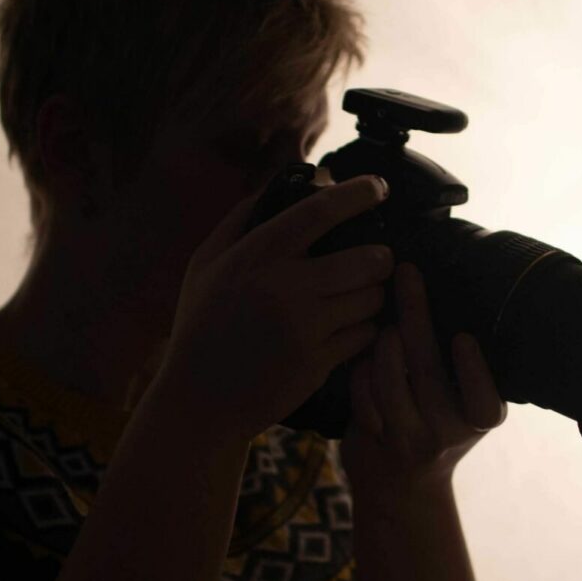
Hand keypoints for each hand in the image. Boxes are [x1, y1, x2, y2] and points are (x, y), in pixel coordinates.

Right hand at [158, 173, 392, 439]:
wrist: (200, 398)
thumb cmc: (202, 325)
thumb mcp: (206, 263)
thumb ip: (240, 219)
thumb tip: (280, 182)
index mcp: (256, 255)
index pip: (319, 211)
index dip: (357, 193)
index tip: (379, 186)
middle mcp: (284, 288)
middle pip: (367, 258)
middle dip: (381, 257)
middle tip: (377, 258)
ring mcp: (304, 328)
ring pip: (371, 298)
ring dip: (373, 295)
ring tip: (359, 296)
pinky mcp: (318, 363)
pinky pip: (365, 335)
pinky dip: (364, 330)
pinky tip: (347, 329)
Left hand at [342, 262, 505, 494]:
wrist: (403, 491)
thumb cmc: (440, 428)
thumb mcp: (467, 409)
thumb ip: (466, 371)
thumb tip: (459, 293)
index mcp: (481, 420)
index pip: (483, 404)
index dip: (474, 372)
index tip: (463, 338)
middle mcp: (445, 434)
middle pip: (427, 373)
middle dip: (416, 315)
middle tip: (407, 273)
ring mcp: (406, 440)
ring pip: (388, 380)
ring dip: (383, 342)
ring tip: (386, 324)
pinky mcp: (370, 442)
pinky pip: (361, 393)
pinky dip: (361, 369)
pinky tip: (365, 357)